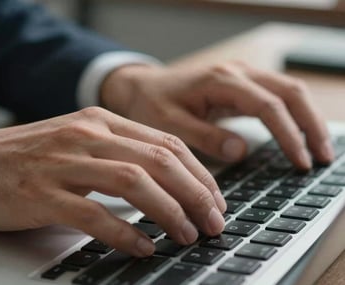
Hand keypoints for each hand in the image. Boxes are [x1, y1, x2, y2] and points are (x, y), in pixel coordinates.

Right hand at [0, 107, 225, 256]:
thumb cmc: (32, 155)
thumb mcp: (82, 141)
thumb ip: (122, 154)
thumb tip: (168, 184)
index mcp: (102, 121)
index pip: (166, 143)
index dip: (199, 173)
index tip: (214, 199)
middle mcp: (88, 135)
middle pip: (159, 161)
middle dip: (195, 194)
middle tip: (214, 221)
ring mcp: (65, 162)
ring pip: (134, 183)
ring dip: (169, 212)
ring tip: (187, 235)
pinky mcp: (42, 192)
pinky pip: (94, 213)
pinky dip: (124, 233)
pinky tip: (143, 247)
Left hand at [101, 62, 333, 168]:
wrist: (141, 88)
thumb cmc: (150, 104)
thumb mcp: (169, 124)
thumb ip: (204, 137)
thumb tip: (241, 151)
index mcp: (221, 81)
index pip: (268, 106)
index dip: (289, 135)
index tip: (301, 162)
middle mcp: (236, 73)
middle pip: (289, 93)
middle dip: (310, 125)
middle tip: (322, 159)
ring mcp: (240, 76)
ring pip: (288, 91)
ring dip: (306, 119)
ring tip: (318, 150)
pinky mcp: (239, 85)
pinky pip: (275, 95)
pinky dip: (292, 114)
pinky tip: (297, 134)